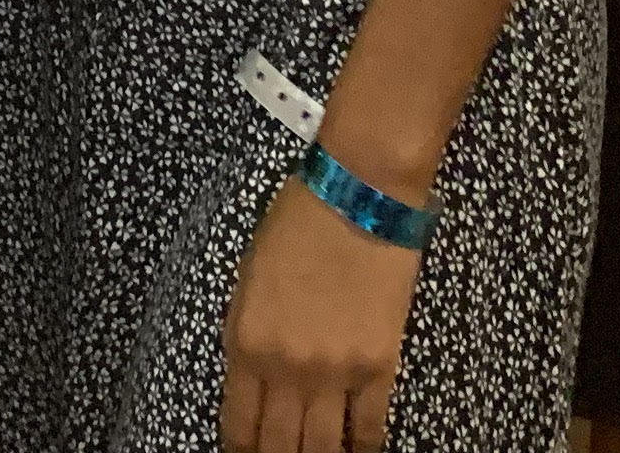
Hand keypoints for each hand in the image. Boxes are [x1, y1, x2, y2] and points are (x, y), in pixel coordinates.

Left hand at [220, 177, 417, 452]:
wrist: (358, 193)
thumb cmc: (296, 223)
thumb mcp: (248, 280)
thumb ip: (248, 338)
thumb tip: (254, 386)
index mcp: (247, 344)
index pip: (239, 426)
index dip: (241, 452)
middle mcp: (287, 369)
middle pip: (279, 446)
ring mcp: (336, 373)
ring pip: (323, 448)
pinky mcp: (379, 366)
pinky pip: (370, 427)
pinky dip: (364, 448)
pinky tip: (361, 452)